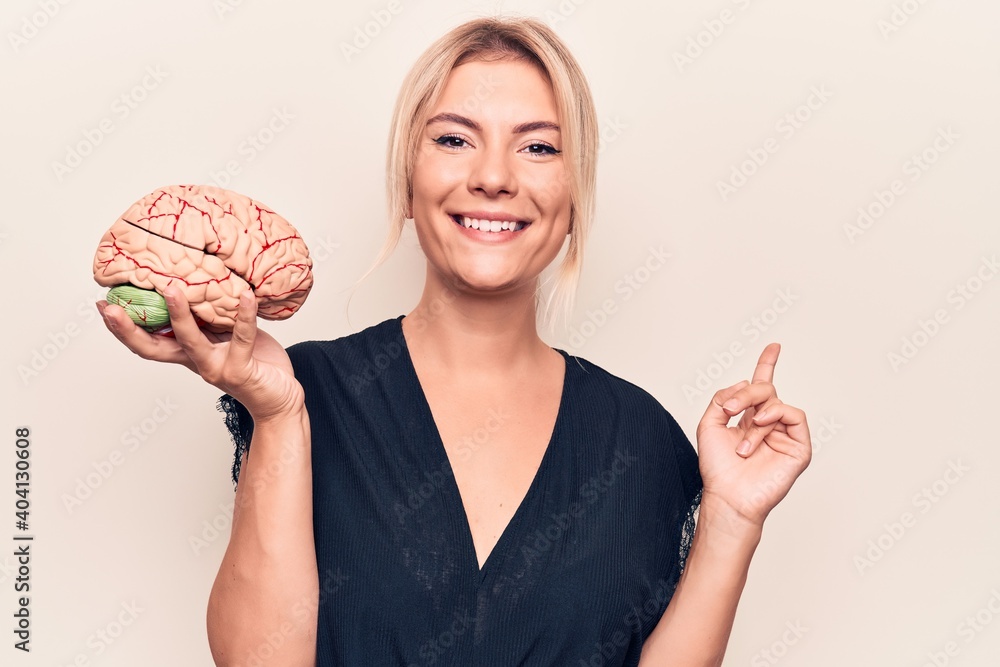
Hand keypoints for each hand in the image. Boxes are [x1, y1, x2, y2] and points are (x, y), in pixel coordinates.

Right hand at [96, 286, 302, 422]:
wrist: (280, 397)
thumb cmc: (255, 362)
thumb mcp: (226, 333)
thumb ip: (211, 315)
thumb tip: (198, 279)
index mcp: (188, 353)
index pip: (147, 342)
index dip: (123, 328)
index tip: (103, 305)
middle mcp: (196, 362)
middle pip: (153, 348)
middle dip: (129, 328)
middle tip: (111, 307)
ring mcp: (217, 368)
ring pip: (191, 342)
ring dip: (180, 316)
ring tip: (172, 289)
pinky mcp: (241, 371)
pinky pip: (242, 338)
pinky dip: (245, 315)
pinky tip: (247, 295)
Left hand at [695, 343, 810, 529]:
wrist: (728, 495)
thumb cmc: (718, 468)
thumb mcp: (709, 424)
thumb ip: (722, 397)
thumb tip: (744, 382)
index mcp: (749, 420)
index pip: (762, 388)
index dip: (768, 365)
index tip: (774, 345)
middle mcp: (769, 425)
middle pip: (765, 389)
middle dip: (746, 393)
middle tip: (729, 408)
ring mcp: (785, 435)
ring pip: (775, 401)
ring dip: (754, 414)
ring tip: (742, 441)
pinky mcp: (799, 447)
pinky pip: (794, 415)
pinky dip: (774, 416)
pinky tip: (760, 426)